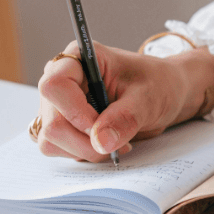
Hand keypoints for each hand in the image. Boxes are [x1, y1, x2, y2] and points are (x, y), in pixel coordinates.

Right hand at [35, 41, 213, 161]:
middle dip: (83, 141)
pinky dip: (81, 153)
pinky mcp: (61, 124)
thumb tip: (99, 142)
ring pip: (50, 139)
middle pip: (51, 121)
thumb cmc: (157, 84)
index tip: (100, 127)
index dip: (74, 112)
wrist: (163, 93)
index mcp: (78, 59)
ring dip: (83, 150)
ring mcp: (56, 104)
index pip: (54, 85)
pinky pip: (57, 148)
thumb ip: (125, 117)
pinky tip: (105, 143)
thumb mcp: (148, 98)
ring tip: (115, 141)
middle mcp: (60, 80)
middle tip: (117, 142)